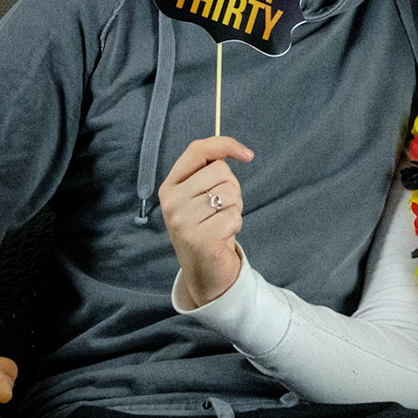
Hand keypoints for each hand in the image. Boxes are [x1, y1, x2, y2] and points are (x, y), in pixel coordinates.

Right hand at [158, 136, 253, 308]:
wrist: (204, 272)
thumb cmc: (208, 228)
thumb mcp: (200, 196)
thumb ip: (209, 172)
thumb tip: (238, 151)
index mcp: (170, 186)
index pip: (197, 150)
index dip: (226, 145)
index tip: (247, 154)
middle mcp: (172, 202)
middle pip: (221, 171)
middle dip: (232, 188)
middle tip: (221, 209)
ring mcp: (183, 220)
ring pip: (230, 192)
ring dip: (235, 208)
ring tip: (221, 223)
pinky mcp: (199, 238)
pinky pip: (233, 215)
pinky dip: (235, 225)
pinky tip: (223, 236)